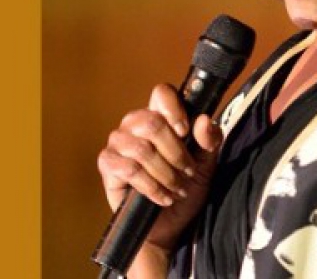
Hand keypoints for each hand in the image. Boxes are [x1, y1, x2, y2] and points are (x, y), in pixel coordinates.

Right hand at [97, 83, 224, 253]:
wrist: (170, 224)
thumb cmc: (186, 186)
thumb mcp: (207, 163)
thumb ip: (209, 140)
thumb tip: (204, 120)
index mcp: (160, 115)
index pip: (161, 93)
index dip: (174, 109)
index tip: (186, 131)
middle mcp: (135, 123)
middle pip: (152, 123)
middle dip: (176, 153)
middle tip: (187, 172)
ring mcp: (118, 142)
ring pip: (141, 148)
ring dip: (165, 173)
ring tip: (177, 188)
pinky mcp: (107, 165)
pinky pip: (129, 169)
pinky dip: (151, 186)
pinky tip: (162, 197)